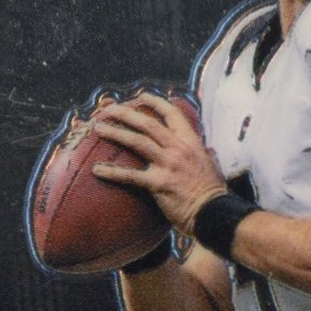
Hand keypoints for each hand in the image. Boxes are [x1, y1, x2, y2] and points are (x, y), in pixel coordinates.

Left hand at [90, 93, 227, 235]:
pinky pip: (130, 176)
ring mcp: (169, 164)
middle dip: (126, 113)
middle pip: (148, 123)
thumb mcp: (212, 165)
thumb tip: (206, 150)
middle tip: (107, 110)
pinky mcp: (159, 183)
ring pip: (137, 141)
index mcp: (191, 142)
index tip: (140, 96)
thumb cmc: (213, 193)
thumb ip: (204, 154)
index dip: (155, 102)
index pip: (172, 114)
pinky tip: (96, 170)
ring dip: (115, 132)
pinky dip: (112, 172)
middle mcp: (179, 149)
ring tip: (98, 128)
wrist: (215, 214)